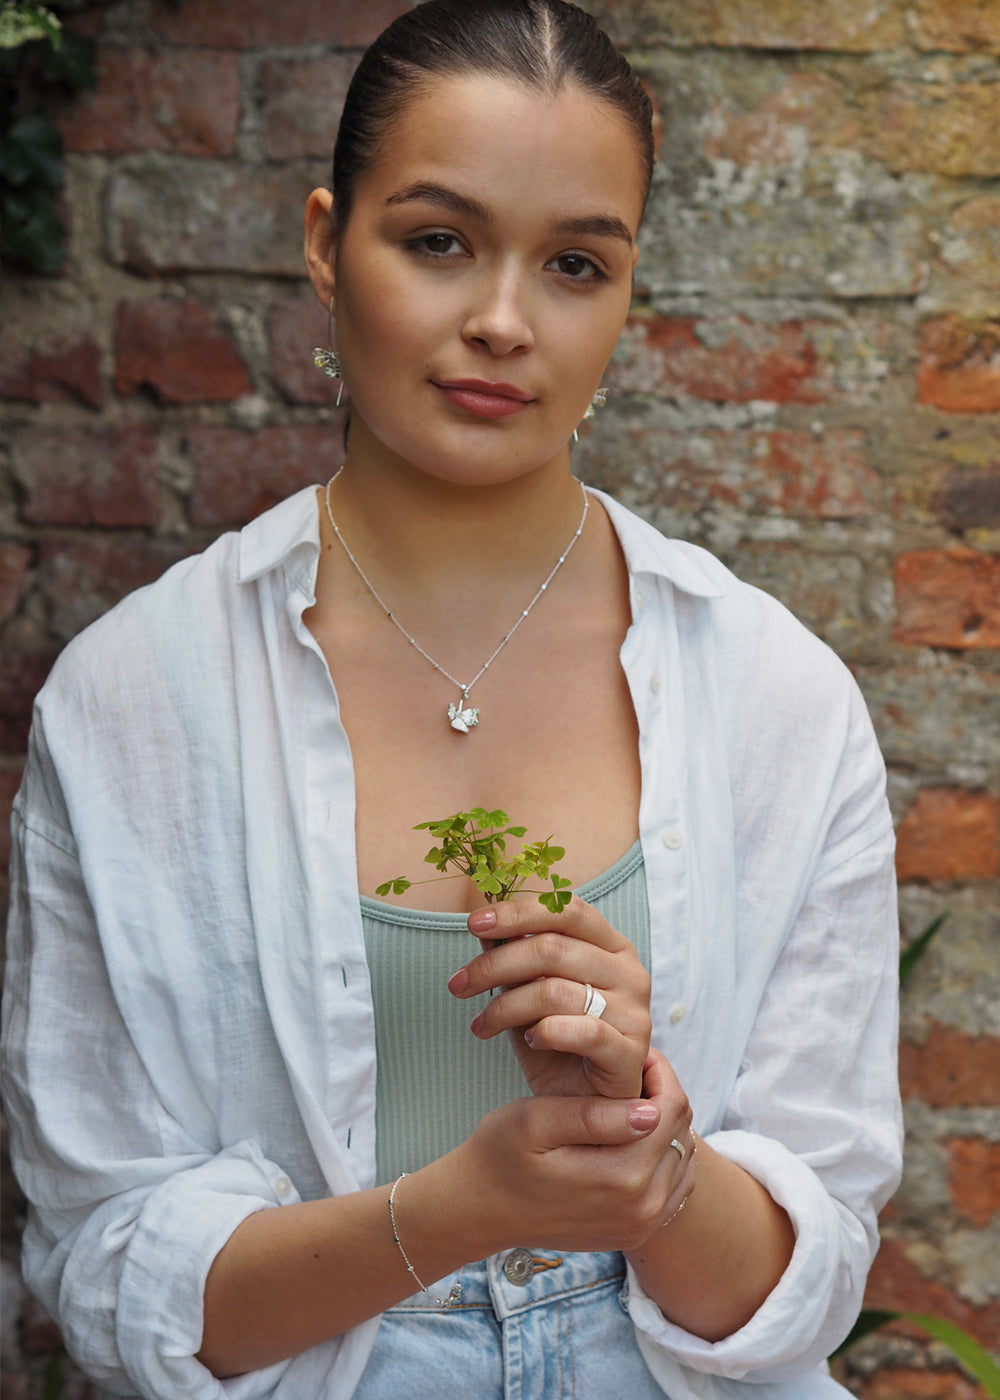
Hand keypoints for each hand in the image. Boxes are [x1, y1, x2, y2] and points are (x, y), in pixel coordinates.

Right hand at [437, 1049, 694, 1257]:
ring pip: (682, 1157)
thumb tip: (649, 1111)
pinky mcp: (635, 1231)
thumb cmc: (499, 1157)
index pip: (671, 1109)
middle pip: (681, 1132)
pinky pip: (674, 1185)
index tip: (631, 1055)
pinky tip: (629, 1137)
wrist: (479, 1210)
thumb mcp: (534, 1122)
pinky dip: (662, 1155)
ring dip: (664, 1125)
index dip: (658, 1072)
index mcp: (621, 1179)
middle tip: (627, 1073)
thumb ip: (592, 1115)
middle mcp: (642, 1209)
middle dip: (662, 1094)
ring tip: (626, 1104)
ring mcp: (641, 1225)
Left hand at [447, 895, 651, 1099]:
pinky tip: (528, 1040)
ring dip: (505, 1007)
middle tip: (458, 985)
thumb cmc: (558, 1043)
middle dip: (494, 965)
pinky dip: (546, 1032)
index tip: (472, 923)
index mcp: (611, 945)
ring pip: (555, 990)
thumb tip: (483, 926)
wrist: (585, 1106)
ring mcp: (635, 1012)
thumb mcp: (528, 993)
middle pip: (551, 948)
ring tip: (481, 1024)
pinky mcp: (630, 1053)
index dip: (517, 912)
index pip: (566, 910)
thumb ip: (513, 957)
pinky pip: (583, 1031)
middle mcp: (629, 972)